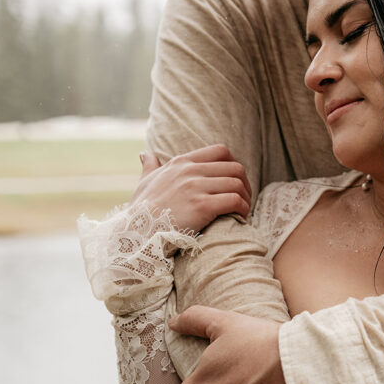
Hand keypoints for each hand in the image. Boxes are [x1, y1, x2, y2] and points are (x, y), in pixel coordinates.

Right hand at [130, 145, 250, 232]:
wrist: (137, 233)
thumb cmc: (140, 211)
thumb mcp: (144, 182)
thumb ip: (149, 166)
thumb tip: (145, 153)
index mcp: (181, 162)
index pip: (220, 151)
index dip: (234, 163)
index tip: (236, 179)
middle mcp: (190, 171)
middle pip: (234, 167)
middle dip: (245, 182)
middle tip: (245, 197)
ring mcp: (196, 188)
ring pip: (237, 184)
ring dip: (246, 197)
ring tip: (245, 208)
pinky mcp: (202, 206)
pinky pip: (234, 200)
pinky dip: (243, 208)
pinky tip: (241, 216)